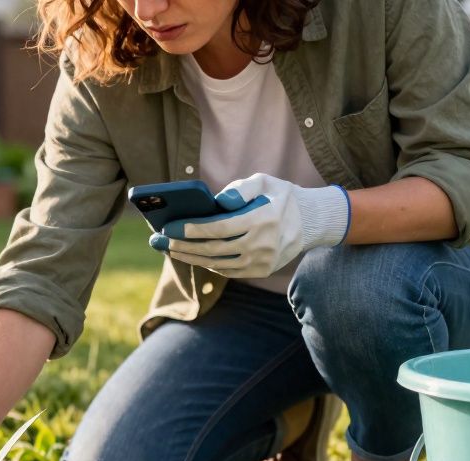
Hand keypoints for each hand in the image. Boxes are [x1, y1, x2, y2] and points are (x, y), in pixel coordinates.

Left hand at [149, 173, 349, 277]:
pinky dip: (207, 264)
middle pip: (213, 249)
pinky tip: (191, 256)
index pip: (218, 228)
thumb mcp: (264, 181)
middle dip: (182, 246)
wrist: (310, 221)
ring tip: (169, 249)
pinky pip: (228, 271)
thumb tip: (216, 202)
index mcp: (262, 219)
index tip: (168, 227)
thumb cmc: (279, 196)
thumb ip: (240, 188)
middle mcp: (262, 244)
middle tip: (158, 241)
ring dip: (190, 258)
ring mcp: (262, 261)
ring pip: (217, 263)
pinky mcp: (261, 270)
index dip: (191, 229)